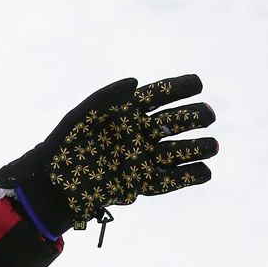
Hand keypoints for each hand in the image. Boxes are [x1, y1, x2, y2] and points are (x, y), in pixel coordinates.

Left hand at [0, 75, 217, 238]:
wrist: (55, 185)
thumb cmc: (64, 145)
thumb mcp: (80, 117)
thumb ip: (105, 97)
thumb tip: (135, 81)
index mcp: (128, 112)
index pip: (160, 94)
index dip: (180, 87)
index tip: (197, 83)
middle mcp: (141, 132)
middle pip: (176, 121)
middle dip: (195, 116)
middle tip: (207, 115)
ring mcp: (144, 157)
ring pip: (179, 150)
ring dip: (198, 147)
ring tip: (212, 146)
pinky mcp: (144, 183)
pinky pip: (172, 180)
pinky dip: (190, 176)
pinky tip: (203, 171)